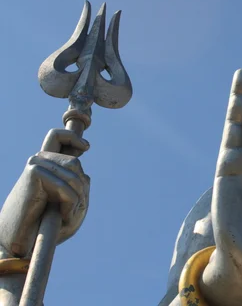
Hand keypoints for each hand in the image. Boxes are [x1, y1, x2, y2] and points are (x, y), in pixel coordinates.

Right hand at [0, 129, 89, 256]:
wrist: (20, 241)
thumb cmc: (46, 226)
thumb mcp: (72, 205)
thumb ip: (81, 188)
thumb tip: (86, 174)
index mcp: (46, 165)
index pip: (57, 136)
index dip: (73, 137)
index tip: (86, 147)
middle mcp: (39, 160)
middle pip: (75, 162)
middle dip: (80, 187)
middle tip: (74, 207)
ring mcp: (35, 164)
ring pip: (73, 173)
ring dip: (77, 197)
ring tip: (66, 214)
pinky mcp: (33, 173)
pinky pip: (65, 186)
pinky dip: (70, 203)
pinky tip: (61, 215)